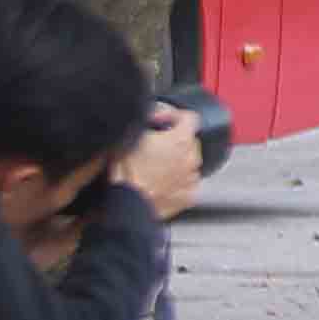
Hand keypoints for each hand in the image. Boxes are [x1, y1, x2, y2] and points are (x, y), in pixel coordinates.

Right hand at [122, 102, 207, 223]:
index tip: (165, 121)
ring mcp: (191, 178)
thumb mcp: (131, 135)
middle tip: (157, 146)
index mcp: (181, 139)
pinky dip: (177, 181)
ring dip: (178, 162)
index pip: (191, 117)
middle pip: (190, 141)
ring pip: (190, 163)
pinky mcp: (188, 196)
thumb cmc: (126, 172)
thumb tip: (149, 115)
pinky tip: (161, 182)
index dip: (175, 116)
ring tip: (157, 167)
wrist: (126, 204)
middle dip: (176, 141)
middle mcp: (192, 158)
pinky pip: (187, 184)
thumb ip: (145, 120)